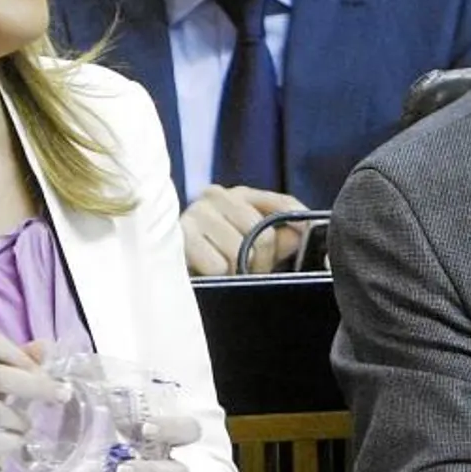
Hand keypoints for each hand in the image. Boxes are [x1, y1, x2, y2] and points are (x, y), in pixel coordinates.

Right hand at [180, 184, 309, 275]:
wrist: (162, 271)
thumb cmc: (211, 257)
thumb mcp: (249, 245)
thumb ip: (278, 238)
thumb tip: (302, 235)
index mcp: (240, 195)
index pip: (283, 205)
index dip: (300, 223)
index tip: (308, 239)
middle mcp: (218, 196)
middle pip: (264, 234)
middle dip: (262, 263)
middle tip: (250, 274)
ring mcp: (197, 212)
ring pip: (240, 251)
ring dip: (237, 272)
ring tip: (225, 274)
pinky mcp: (180, 234)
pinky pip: (218, 265)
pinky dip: (217, 276)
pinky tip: (207, 273)